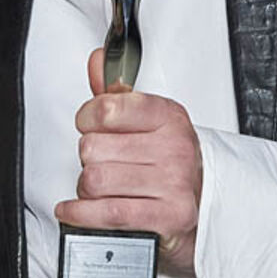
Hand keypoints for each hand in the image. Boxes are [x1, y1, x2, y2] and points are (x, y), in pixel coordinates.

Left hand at [57, 48, 202, 276]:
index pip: (107, 109)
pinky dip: (81, 214)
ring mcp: (173, 183)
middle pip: (93, 148)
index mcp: (168, 117)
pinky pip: (107, 212)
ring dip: (87, 189)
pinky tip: (75, 210)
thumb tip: (96, 61)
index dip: (86, 119)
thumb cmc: (169, 162)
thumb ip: (115, 94)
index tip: (88, 125)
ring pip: (95, 180)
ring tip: (101, 189)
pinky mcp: (168, 216)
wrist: (201, 205)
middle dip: (88, 160)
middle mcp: (174, 147)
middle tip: (103, 164)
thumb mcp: (147, 122)